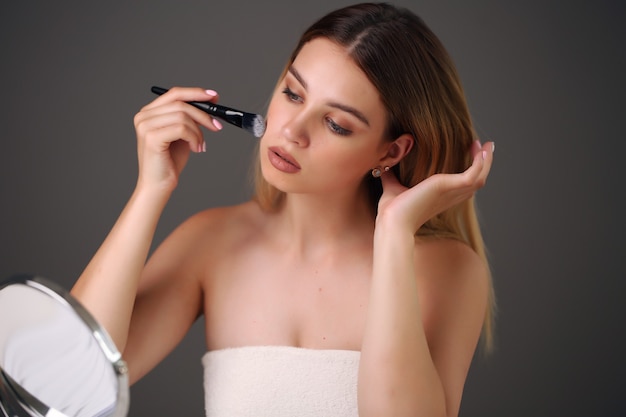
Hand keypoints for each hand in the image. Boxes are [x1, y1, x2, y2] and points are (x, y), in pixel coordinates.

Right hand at [133, 87, 222, 191]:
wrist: (158, 185)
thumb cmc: (170, 161)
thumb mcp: (183, 134)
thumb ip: (190, 119)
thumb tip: (209, 104)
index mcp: (149, 112)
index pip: (174, 93)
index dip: (196, 93)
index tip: (214, 97)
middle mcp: (144, 116)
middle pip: (180, 103)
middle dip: (203, 114)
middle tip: (217, 125)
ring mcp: (145, 126)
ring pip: (183, 116)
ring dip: (198, 131)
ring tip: (200, 145)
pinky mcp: (151, 137)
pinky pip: (181, 129)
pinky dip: (194, 138)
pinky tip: (196, 149)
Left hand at [376, 140, 493, 233]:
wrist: (392, 222)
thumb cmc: (391, 212)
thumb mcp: (392, 187)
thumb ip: (390, 176)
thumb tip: (382, 166)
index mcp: (439, 197)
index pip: (461, 184)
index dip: (469, 170)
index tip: (472, 153)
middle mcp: (449, 196)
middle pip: (476, 181)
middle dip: (483, 163)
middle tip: (485, 146)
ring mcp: (451, 192)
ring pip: (479, 178)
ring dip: (486, 161)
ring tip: (487, 145)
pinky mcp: (450, 187)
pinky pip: (474, 174)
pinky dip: (481, 163)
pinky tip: (480, 150)